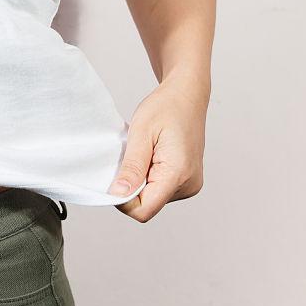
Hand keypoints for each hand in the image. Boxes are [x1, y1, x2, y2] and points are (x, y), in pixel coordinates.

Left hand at [108, 75, 207, 221]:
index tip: (115, 176)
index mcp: (178, 174)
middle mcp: (189, 185)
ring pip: (152, 198)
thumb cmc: (166, 108)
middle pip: (147, 205)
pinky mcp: (187, 181)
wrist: (187, 95)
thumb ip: (132, 167)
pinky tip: (151, 156)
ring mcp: (190, 185)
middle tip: (132, 156)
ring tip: (144, 152)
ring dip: (140, 180)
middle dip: (131, 186)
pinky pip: (159, 189)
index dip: (123, 200)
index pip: (144, 210)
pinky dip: (148, 177)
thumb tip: (119, 195)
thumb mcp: (141, 133)